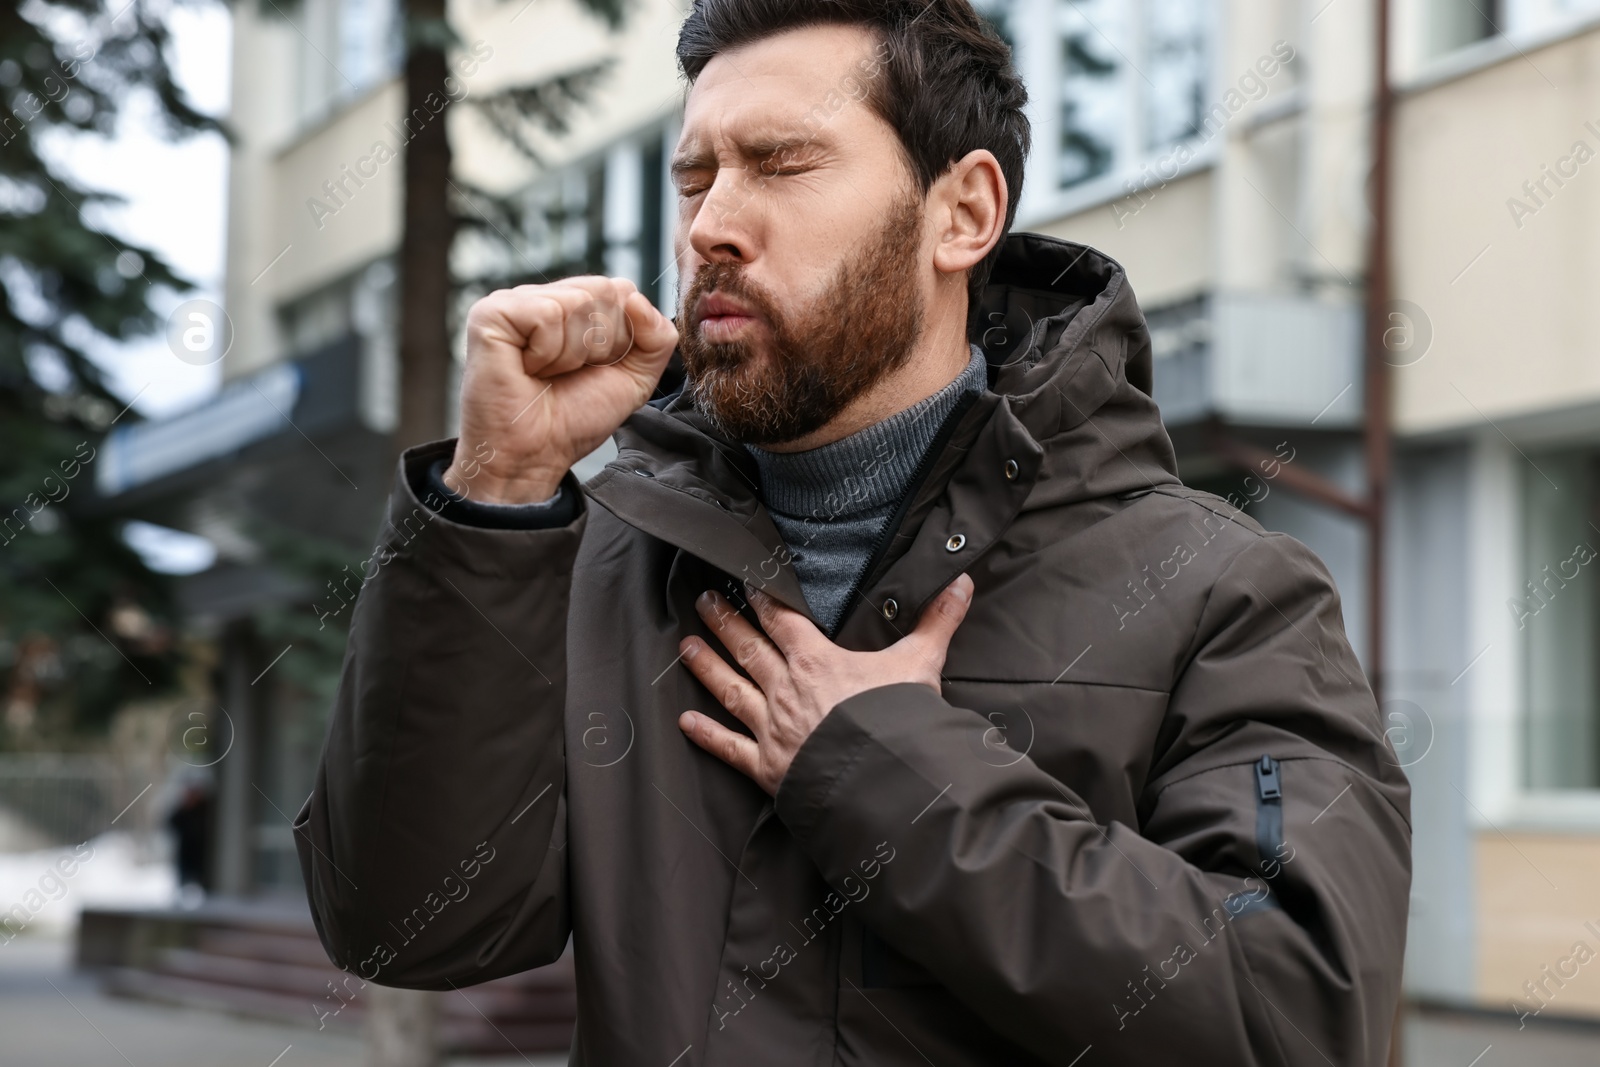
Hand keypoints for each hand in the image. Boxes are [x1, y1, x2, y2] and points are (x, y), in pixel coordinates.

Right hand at [445, 277, 678, 503]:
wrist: (533, 456)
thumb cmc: (574, 418)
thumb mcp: (635, 378)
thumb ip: (657, 337)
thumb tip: (635, 297)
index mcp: (573, 306)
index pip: (622, 290)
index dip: (620, 338)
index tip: (593, 369)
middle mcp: (544, 296)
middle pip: (604, 291)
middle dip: (599, 345)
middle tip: (567, 374)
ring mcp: (514, 300)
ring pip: (578, 302)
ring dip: (572, 354)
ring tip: (545, 373)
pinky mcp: (491, 312)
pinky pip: (547, 313)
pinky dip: (547, 352)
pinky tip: (527, 368)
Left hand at [677, 576, 974, 794]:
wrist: (883, 779)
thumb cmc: (900, 720)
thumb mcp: (921, 663)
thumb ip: (937, 622)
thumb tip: (962, 583)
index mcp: (817, 660)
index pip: (781, 619)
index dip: (761, 597)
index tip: (743, 578)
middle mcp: (787, 689)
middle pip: (748, 647)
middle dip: (724, 621)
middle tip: (703, 599)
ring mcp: (773, 728)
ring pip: (731, 688)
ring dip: (706, 666)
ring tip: (685, 645)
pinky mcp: (768, 766)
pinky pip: (730, 748)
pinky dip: (707, 735)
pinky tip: (685, 722)